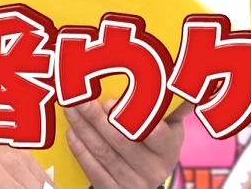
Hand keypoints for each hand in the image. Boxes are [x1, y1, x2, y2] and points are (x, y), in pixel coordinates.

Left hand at [65, 99, 191, 188]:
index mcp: (169, 149)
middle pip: (122, 141)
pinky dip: (80, 150)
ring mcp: (133, 183)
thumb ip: (171, 104)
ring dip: (83, 129)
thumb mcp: (169, 126)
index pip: (156, 135)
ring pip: (104, 153)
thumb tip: (180, 73)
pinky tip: (71, 133)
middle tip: (79, 99)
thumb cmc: (155, 142)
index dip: (131, 118)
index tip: (109, 101)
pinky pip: (93, 170)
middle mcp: (154, 169)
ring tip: (70, 109)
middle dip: (97, 118)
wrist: (145, 177)